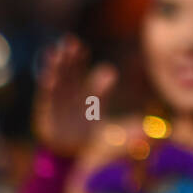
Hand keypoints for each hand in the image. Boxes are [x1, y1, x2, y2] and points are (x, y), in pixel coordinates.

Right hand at [32, 34, 118, 156]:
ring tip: (56, 52)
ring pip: (60, 79)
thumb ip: (125, 132)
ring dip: (57, 66)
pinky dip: (47, 86)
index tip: (99, 65)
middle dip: (73, 59)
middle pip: (74, 73)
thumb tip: (146, 130)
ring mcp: (61, 100)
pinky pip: (46, 96)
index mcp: (92, 96)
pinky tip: (48, 76)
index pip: (95, 81)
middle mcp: (75, 94)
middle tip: (72, 43)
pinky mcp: (47, 109)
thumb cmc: (89, 135)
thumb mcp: (107, 131)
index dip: (96, 73)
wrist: (67, 150)